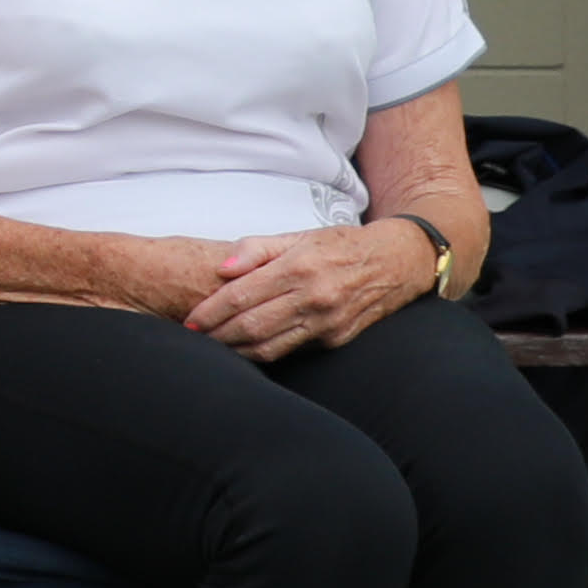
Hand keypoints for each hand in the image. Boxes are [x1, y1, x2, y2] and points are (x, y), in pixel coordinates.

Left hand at [187, 224, 434, 363]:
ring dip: (236, 351)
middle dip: (217, 336)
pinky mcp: (336, 339)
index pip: (242, 296)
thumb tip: (222, 269)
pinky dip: (264, 352)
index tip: (190, 320)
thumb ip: (255, 249)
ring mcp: (326, 323)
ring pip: (270, 346)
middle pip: (252, 327)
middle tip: (194, 337)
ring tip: (214, 346)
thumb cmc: (341, 246)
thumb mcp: (298, 236)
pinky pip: (291, 350)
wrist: (397, 263)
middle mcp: (314, 298)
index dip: (211, 311)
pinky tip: (246, 348)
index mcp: (299, 268)